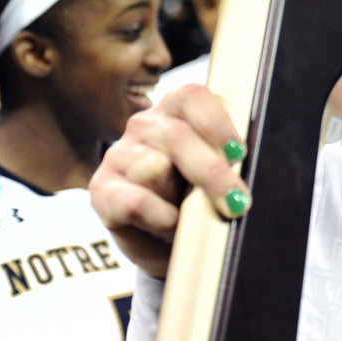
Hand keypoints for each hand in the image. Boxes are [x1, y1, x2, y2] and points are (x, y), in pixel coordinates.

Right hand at [89, 83, 250, 277]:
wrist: (177, 244)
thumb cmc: (204, 199)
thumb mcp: (224, 171)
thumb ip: (229, 156)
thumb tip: (240, 158)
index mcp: (178, 109)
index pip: (192, 97)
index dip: (216, 123)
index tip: (239, 153)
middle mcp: (144, 125)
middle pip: (177, 136)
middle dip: (212, 173)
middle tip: (237, 202)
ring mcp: (119, 155)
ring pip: (156, 168)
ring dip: (182, 199)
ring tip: (193, 216)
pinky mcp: (101, 190)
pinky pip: (135, 201)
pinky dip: (161, 218)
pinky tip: (172, 225)